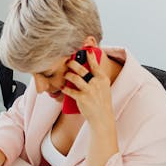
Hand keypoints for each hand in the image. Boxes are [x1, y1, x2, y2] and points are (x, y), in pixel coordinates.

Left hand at [62, 51, 118, 165]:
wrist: (102, 118)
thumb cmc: (101, 102)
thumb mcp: (103, 88)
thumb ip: (96, 78)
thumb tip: (86, 67)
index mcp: (103, 79)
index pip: (95, 64)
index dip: (89, 55)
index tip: (85, 48)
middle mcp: (96, 83)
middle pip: (82, 69)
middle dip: (73, 63)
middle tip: (68, 61)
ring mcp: (89, 90)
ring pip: (74, 78)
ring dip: (68, 75)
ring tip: (66, 74)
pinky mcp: (82, 98)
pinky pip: (70, 90)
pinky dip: (65, 88)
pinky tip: (62, 87)